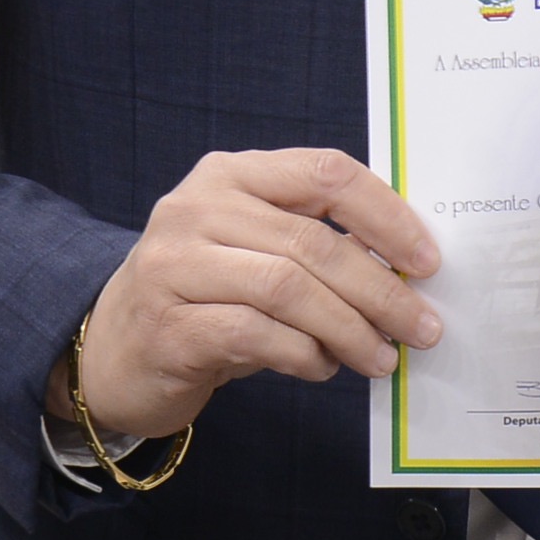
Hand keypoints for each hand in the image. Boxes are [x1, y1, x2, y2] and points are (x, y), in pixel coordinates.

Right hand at [54, 147, 442, 441]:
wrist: (112, 353)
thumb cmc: (205, 296)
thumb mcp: (255, 248)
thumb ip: (315, 241)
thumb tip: (407, 267)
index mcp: (232, 173)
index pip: (325, 173)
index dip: (386, 214)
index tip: (427, 259)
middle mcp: (197, 208)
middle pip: (313, 241)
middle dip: (380, 289)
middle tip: (421, 326)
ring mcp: (176, 265)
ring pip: (288, 288)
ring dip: (349, 328)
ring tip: (380, 356)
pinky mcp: (169, 325)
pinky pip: (257, 335)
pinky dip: (304, 355)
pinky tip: (322, 367)